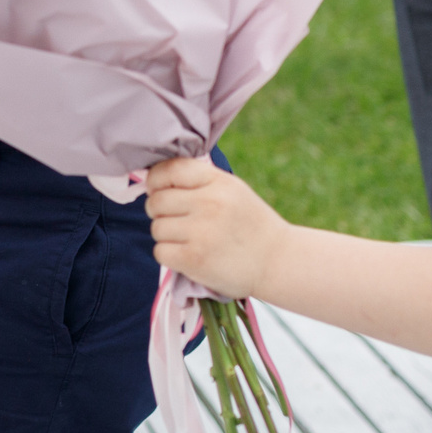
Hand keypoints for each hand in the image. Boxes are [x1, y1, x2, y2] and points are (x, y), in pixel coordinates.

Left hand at [145, 157, 288, 299]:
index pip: (170, 169)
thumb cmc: (250, 225)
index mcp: (219, 182)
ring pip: (157, 228)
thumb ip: (199, 182)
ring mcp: (201, 232)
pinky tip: (187, 256)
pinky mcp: (194, 259)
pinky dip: (169, 256)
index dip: (156, 180)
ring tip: (188, 240)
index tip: (159, 190)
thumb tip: (154, 181)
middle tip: (177, 221)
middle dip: (159, 212)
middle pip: (156, 201)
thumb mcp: (233, 191)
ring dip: (166, 236)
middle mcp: (210, 203)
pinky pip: (160, 252)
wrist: (277, 262)